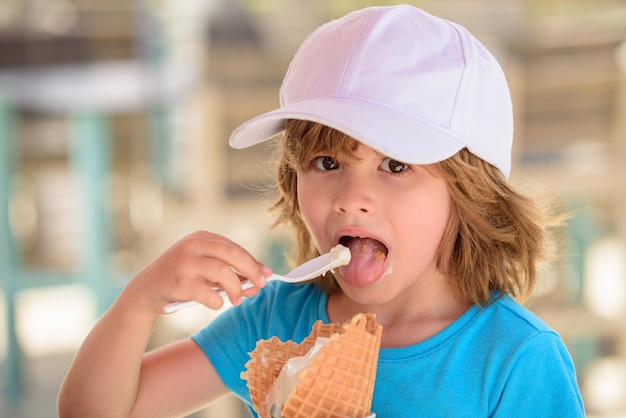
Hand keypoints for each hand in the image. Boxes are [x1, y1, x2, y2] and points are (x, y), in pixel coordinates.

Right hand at [122, 230, 270, 313]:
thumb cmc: (182, 279)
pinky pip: (207, 293)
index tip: (266, 276)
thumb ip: (230, 270)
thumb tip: (262, 278)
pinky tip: (216, 304)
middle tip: (258, 287)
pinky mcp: (178, 282)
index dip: (253, 262)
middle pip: (232, 254)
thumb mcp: (204, 269)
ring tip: (236, 300)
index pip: (235, 247)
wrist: (145, 291)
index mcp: (201, 238)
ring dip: (235, 288)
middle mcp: (193, 245)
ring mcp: (184, 262)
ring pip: (223, 272)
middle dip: (251, 271)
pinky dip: (217, 301)